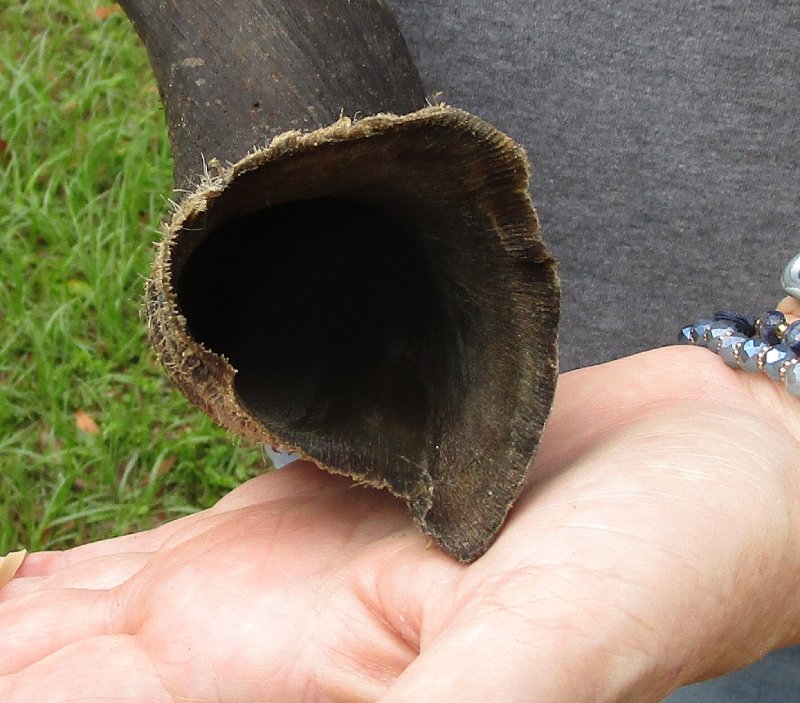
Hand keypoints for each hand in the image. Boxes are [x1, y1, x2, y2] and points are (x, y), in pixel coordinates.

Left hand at [3, 346, 799, 701]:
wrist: (697, 457)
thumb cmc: (670, 557)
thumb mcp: (555, 652)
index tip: (12, 680)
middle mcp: (284, 670)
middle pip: (83, 692)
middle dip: (16, 672)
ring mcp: (275, 595)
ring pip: (92, 635)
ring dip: (13, 636)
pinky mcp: (291, 519)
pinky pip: (142, 561)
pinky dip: (58, 575)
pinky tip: (13, 576)